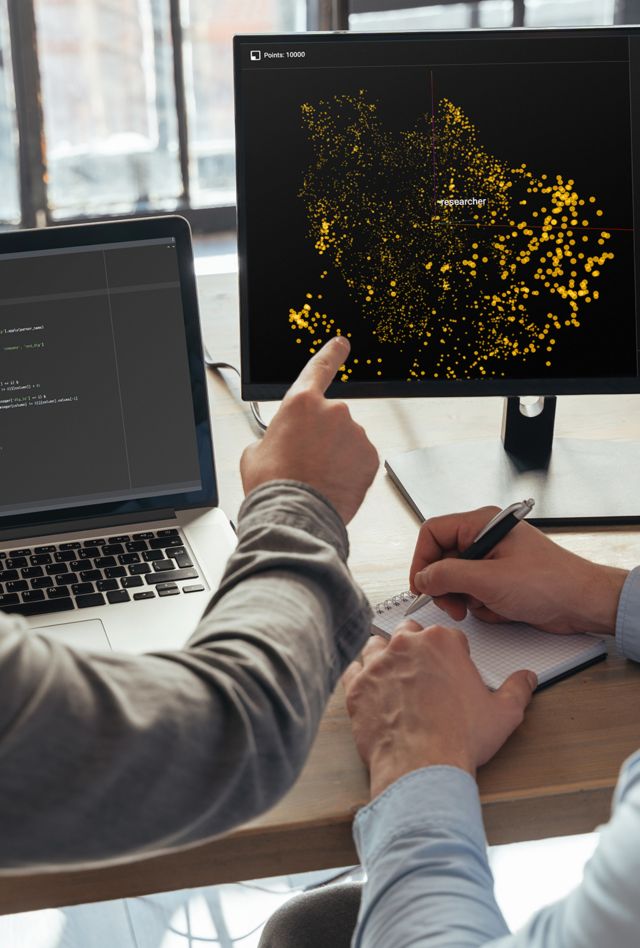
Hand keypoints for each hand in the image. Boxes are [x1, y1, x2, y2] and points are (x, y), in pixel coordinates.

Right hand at [240, 336, 378, 523]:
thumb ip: (274, 435)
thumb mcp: (256, 452)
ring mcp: (355, 433)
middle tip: (305, 462)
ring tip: (317, 478)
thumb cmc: (274, 485)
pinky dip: (349, 469)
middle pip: (330, 418)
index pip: (320, 367)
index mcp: (301, 403)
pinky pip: (360, 458)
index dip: (332, 353)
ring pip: (346, 440)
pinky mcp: (370, 456)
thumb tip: (280, 442)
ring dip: (336, 455)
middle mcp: (333, 411)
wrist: (295, 515)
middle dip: (321, 437)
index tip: (341, 344)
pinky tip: (333, 483)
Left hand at [343, 620, 535, 797]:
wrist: (422, 767)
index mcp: (442, 642)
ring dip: (385, 657)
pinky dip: (360, 677)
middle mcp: (406, 645)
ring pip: (376, 645)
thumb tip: (527, 679)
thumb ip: (517, 690)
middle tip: (423, 672)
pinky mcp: (356, 686)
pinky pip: (353, 670)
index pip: (447, 635)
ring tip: (395, 677)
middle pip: (409, 632)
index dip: (452, 654)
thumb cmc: (460, 739)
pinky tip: (371, 690)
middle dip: (416, 647)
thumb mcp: (503, 714)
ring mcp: (377, 663)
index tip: (452, 670)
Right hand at [410, 507, 627, 634]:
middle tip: (453, 605)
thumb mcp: (490, 580)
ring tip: (485, 606)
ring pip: (456, 580)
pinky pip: (474, 593)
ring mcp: (492, 560)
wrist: (583, 604)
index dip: (422, 560)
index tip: (421, 585)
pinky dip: (482, 606)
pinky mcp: (500, 580)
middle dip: (446, 586)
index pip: (433, 532)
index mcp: (482, 524)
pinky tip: (502, 609)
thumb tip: (422, 578)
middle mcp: (485, 538)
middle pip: (442, 559)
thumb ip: (448, 576)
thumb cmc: (551, 583)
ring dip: (466, 599)